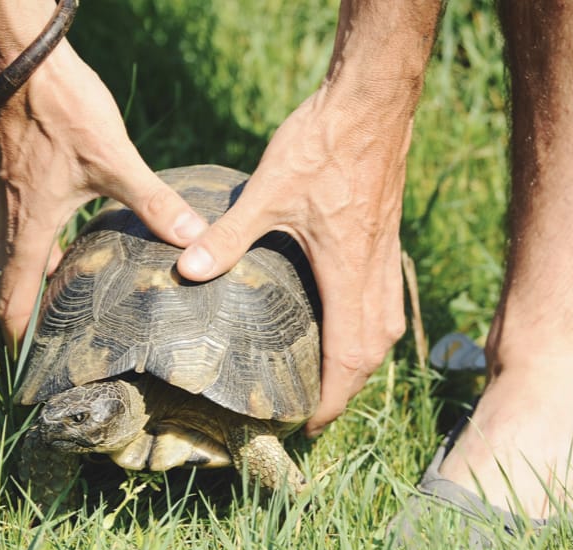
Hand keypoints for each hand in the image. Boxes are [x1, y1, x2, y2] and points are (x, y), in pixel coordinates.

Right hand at [0, 45, 207, 347]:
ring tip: (50, 294)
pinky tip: (58, 235)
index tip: (23, 357)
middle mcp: (13, 214)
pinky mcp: (14, 171)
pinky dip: (28, 243)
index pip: (14, 291)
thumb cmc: (64, 111)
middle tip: (33, 335)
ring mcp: (10, 191)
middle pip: (2, 275)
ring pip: (6, 248)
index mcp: (31, 224)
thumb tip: (194, 239)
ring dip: (21, 275)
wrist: (26, 61)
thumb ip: (154, 202)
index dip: (16, 328)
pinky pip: (13, 222)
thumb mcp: (115, 160)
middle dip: (14, 308)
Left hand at [176, 87, 411, 434]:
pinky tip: (343, 318)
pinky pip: (382, 300)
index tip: (311, 426)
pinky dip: (367, 327)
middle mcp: (374, 273)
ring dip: (359, 361)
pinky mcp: (384, 238)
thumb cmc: (324, 145)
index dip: (332, 400)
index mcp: (349, 273)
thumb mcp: (268, 191)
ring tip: (329, 376)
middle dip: (345, 390)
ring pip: (381, 328)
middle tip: (315, 411)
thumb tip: (188, 269)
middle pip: (371, 353)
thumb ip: (229, 234)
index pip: (348, 358)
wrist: (372, 102)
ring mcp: (384, 255)